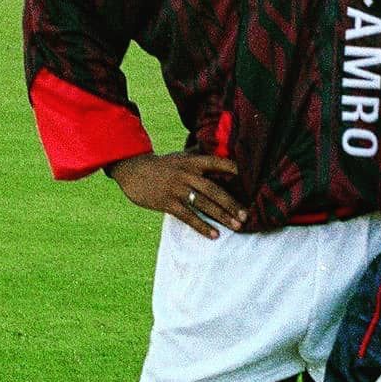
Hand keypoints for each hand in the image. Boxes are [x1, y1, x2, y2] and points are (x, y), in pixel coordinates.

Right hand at [106, 152, 246, 237]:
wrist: (133, 170)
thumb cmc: (162, 165)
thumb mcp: (180, 156)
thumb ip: (199, 154)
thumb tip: (219, 147)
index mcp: (191, 161)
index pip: (215, 162)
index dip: (231, 168)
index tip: (247, 176)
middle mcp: (186, 174)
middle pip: (213, 189)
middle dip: (231, 203)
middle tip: (246, 215)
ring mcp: (176, 189)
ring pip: (203, 204)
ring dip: (221, 216)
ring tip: (237, 226)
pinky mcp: (167, 203)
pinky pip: (188, 216)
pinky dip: (202, 226)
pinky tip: (214, 235)